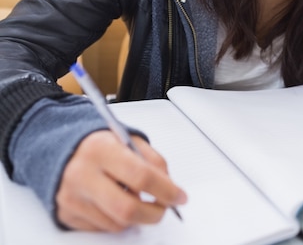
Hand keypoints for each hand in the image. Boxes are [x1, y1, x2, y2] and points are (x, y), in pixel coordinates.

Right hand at [56, 130, 186, 231]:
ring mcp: (72, 197)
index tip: (179, 196)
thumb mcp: (126, 138)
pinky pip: (103, 228)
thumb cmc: (97, 144)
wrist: (59, 149)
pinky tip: (115, 201)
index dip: (166, 190)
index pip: (141, 176)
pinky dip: (116, 219)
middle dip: (154, 213)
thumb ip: (151, 159)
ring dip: (135, 215)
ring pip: (117, 223)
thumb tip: (170, 186)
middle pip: (128, 208)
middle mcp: (83, 174)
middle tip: (164, 207)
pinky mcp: (67, 214)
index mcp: (100, 148)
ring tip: (134, 197)